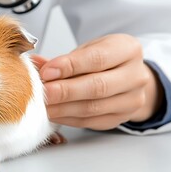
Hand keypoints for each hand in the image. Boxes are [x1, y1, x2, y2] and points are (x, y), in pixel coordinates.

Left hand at [32, 34, 163, 129]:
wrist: (125, 77)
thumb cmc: (103, 60)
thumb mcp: (86, 50)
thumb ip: (62, 59)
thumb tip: (35, 64)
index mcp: (128, 49)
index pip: (97, 59)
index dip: (69, 66)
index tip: (47, 71)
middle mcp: (136, 76)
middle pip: (98, 87)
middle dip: (65, 91)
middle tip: (43, 92)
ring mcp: (131, 100)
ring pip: (93, 108)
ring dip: (63, 108)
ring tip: (43, 105)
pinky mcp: (120, 119)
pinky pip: (90, 122)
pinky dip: (67, 119)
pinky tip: (53, 113)